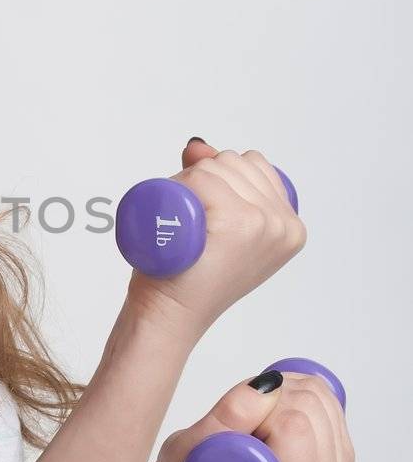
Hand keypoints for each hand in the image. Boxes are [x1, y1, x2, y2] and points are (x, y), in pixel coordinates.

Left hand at [126, 139, 306, 341]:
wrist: (171, 316)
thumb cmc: (186, 274)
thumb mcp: (214, 224)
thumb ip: (215, 182)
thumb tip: (198, 145)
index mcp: (290, 227)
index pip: (252, 165)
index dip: (219, 178)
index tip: (205, 216)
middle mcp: (285, 225)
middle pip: (232, 162)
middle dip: (202, 179)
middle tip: (190, 225)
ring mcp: (265, 223)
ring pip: (214, 167)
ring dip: (187, 185)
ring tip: (186, 227)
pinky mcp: (239, 222)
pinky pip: (201, 179)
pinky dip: (181, 190)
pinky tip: (182, 225)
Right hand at [142, 367, 355, 461]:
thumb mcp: (188, 451)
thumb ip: (227, 419)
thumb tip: (270, 385)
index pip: (294, 428)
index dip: (259, 412)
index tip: (234, 429)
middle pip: (310, 409)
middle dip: (271, 401)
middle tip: (242, 425)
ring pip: (321, 401)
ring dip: (284, 396)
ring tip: (255, 423)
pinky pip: (330, 404)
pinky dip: (299, 396)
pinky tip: (275, 418)